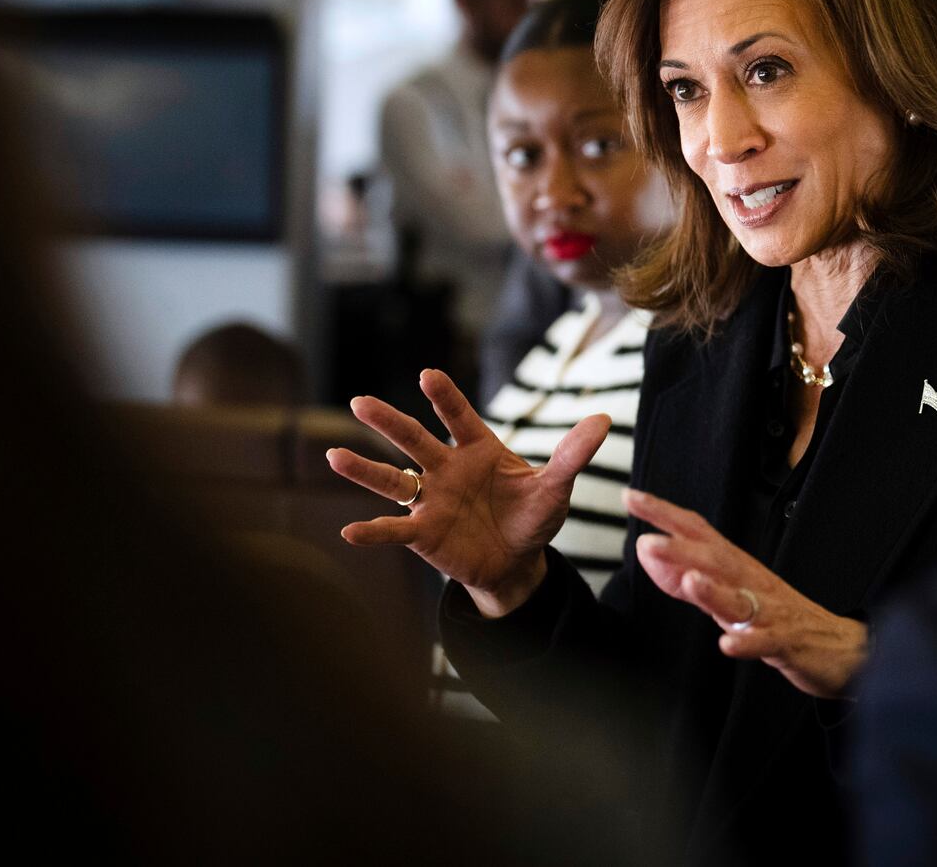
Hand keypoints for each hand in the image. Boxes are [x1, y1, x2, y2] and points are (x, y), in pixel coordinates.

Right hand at [327, 369, 610, 617]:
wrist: (518, 561)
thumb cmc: (532, 516)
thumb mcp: (556, 487)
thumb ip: (572, 454)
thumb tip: (603, 420)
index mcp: (478, 448)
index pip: (459, 416)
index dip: (445, 397)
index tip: (427, 374)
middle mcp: (446, 468)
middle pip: (413, 440)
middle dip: (389, 422)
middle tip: (360, 402)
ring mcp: (430, 500)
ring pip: (392, 481)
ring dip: (364, 470)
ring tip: (333, 456)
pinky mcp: (423, 533)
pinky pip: (394, 530)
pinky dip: (373, 532)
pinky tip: (348, 532)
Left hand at [625, 489, 869, 699]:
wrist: (839, 646)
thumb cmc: (776, 615)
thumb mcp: (726, 595)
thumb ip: (685, 578)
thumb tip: (646, 552)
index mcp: (735, 567)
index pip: (697, 532)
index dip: (664, 515)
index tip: (632, 497)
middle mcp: (751, 581)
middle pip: (715, 559)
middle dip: (681, 549)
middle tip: (647, 541)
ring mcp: (770, 610)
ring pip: (739, 598)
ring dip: (712, 590)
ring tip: (689, 582)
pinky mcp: (786, 641)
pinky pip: (765, 640)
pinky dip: (746, 641)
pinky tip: (727, 643)